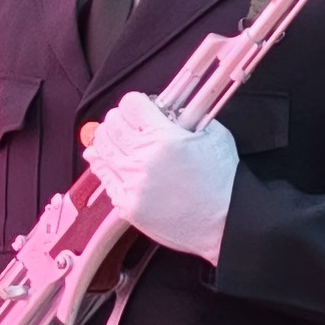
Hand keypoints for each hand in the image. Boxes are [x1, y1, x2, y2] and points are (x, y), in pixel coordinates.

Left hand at [87, 93, 238, 260]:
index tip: (141, 107)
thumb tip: (171, 110)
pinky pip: (103, 178)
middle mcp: (142, 159)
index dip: (136, 102)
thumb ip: (190, 117)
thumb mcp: (215, 136)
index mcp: (163, 138)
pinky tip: (107, 160)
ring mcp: (131, 183)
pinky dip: (104, 165)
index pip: (130, 104)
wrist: (224, 222)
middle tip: (130, 123)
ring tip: (117, 140)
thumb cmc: (222, 181)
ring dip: (108, 140)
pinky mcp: (127, 205)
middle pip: (111, 124)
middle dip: (120, 118)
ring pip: (101, 149)